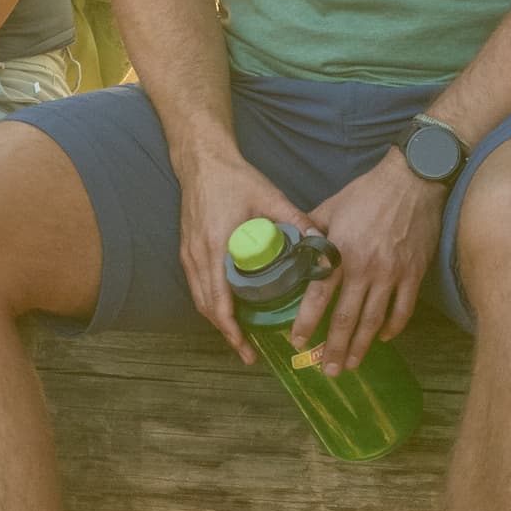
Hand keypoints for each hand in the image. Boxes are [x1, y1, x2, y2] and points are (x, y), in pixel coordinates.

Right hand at [171, 145, 316, 366]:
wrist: (201, 159)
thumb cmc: (233, 178)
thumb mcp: (268, 196)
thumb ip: (296, 218)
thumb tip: (322, 240)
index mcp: (217, 247)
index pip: (219, 301)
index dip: (232, 329)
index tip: (247, 348)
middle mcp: (198, 255)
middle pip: (206, 307)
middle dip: (226, 333)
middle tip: (248, 352)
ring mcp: (188, 252)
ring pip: (199, 298)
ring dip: (217, 319)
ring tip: (240, 335)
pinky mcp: (187, 247)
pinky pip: (196, 284)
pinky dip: (210, 302)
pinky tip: (227, 306)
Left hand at [293, 152, 440, 371]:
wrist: (412, 181)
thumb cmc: (367, 193)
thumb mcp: (330, 207)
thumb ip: (310, 232)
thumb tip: (289, 248)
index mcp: (340, 252)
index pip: (318, 295)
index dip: (306, 322)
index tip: (296, 343)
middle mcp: (365, 268)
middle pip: (346, 318)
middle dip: (334, 348)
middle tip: (326, 370)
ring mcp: (392, 274)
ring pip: (374, 320)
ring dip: (361, 346)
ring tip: (351, 365)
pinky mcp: (414, 274)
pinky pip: (403, 309)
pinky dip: (393, 328)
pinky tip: (382, 339)